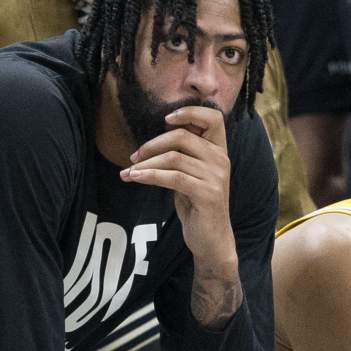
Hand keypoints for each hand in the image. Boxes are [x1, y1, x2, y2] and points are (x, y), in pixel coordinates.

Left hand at [120, 105, 237, 270]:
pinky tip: (135, 178)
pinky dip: (149, 175)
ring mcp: (216, 177)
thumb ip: (183, 156)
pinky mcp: (207, 194)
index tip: (166, 118)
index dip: (190, 111)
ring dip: (146, 163)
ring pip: (173, 158)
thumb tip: (154, 141)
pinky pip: (173, 177)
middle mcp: (221, 160)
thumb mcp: (191, 175)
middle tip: (134, 156)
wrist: (211, 239)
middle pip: (182, 136)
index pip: (214, 118)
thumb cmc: (197, 206)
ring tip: (129, 171)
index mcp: (219, 151)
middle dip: (152, 144)